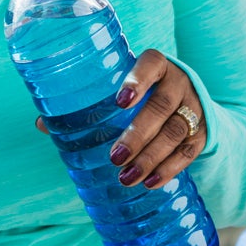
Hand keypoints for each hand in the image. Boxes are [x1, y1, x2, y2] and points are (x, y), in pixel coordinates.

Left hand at [39, 49, 206, 188]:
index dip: (137, 80)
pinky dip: (170, 168)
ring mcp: (194, 107)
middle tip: (115, 157)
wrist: (187, 99)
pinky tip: (152, 182)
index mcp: (157, 64)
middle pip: (162, 106)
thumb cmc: (140, 92)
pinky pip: (189, 151)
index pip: (151, 64)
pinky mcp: (203, 132)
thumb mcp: (120, 89)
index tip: (120, 101)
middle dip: (138, 134)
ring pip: (176, 132)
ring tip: (127, 177)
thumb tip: (42, 124)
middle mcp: (179, 82)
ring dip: (151, 157)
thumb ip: (87, 102)